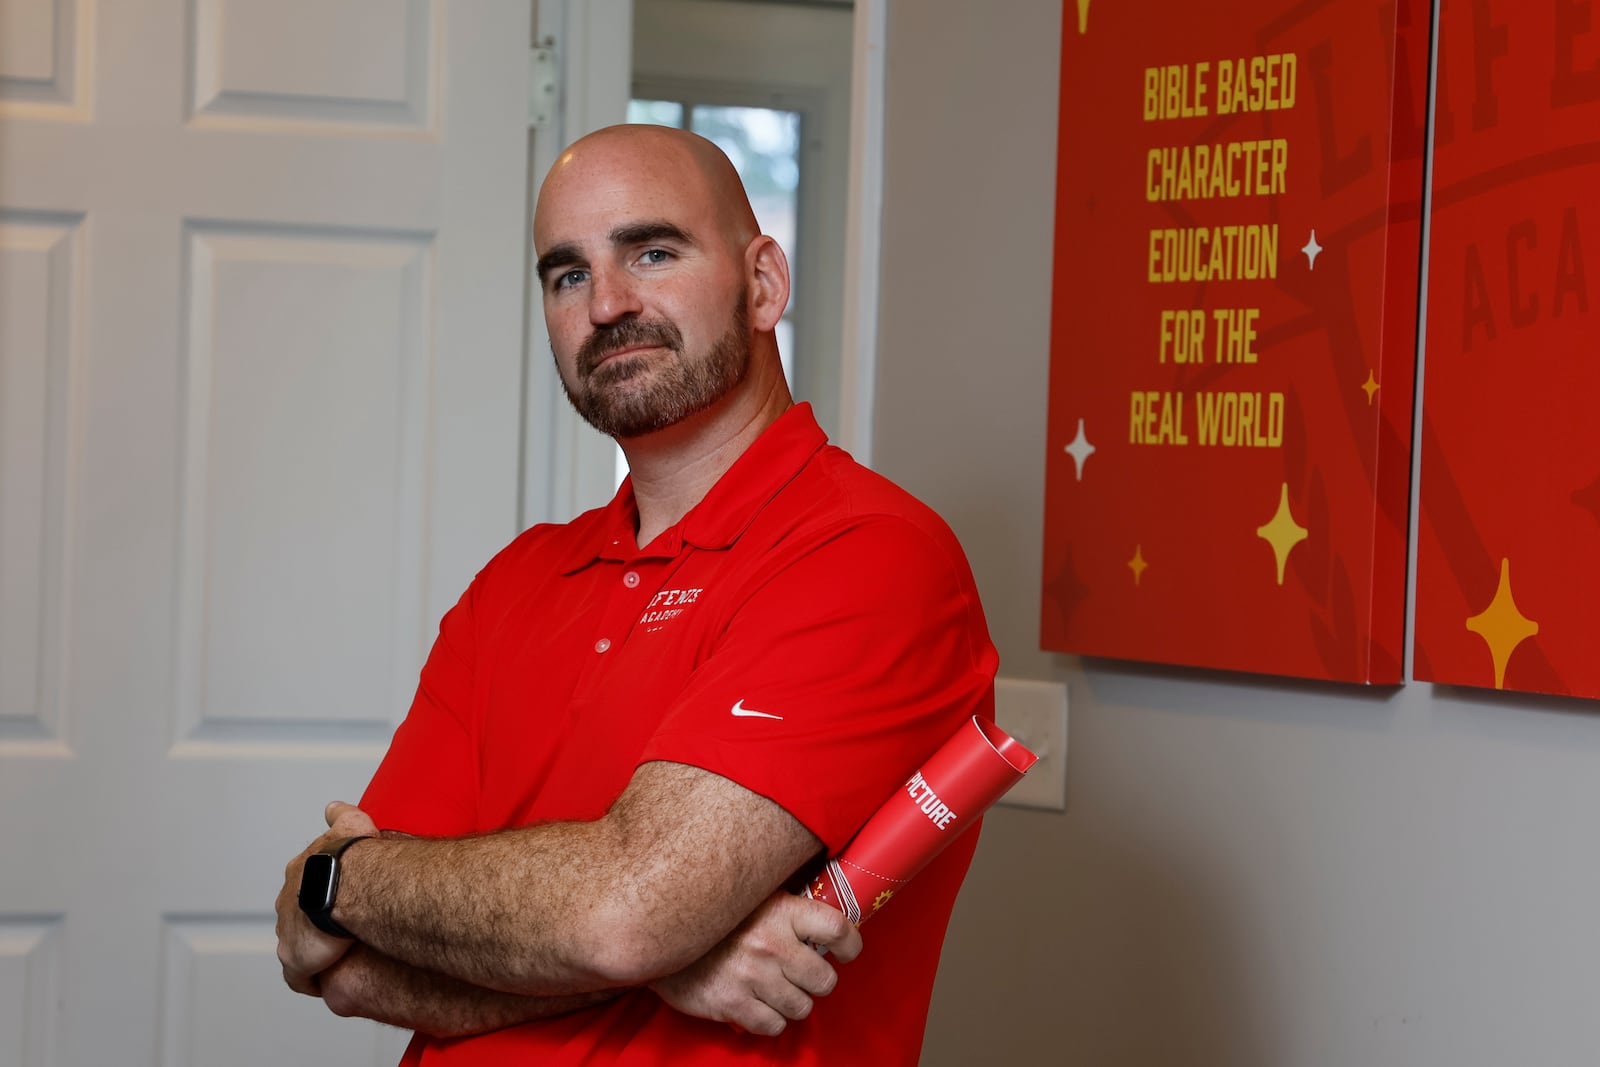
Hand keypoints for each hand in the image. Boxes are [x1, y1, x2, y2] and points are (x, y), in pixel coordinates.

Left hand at [275, 801, 379, 995]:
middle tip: (339, 930)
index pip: (303, 885)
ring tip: (336, 957)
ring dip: (314, 950)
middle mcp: (288, 902)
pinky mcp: (295, 959)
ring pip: (298, 945)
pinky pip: (299, 976)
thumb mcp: (350, 824)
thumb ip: (341, 816)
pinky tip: (324, 981)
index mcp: (299, 873)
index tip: (335, 899)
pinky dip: (309, 979)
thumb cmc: (352, 857)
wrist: (349, 885)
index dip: (319, 893)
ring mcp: (288, 932)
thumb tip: (332, 808)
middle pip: (297, 916)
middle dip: (312, 923)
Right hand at [649, 891, 861, 1035]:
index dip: (851, 944)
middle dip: (817, 981)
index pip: (837, 929)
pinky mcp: (733, 1004)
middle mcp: (772, 944)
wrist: (658, 934)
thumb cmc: (714, 916)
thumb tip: (827, 921)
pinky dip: (771, 1020)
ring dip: (793, 1002)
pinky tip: (759, 1004)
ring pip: (802, 1007)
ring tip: (776, 989)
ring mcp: (753, 976)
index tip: (846, 951)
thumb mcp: (753, 897)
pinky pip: (774, 1026)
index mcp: (781, 911)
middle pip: (825, 979)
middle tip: (802, 974)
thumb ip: (788, 908)